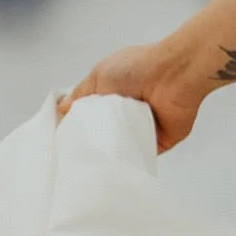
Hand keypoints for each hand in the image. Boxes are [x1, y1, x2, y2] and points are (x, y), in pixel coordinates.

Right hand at [58, 39, 208, 152]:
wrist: (174, 77)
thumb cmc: (138, 69)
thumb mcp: (99, 74)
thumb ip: (80, 94)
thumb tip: (63, 109)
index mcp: (114, 93)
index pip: (91, 114)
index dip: (76, 125)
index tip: (60, 138)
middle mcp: (127, 111)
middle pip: (103, 133)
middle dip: (90, 141)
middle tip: (72, 155)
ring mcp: (142, 128)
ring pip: (119, 146)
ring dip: (108, 151)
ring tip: (89, 164)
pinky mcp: (157, 143)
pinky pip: (138, 155)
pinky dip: (128, 159)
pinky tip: (113, 167)